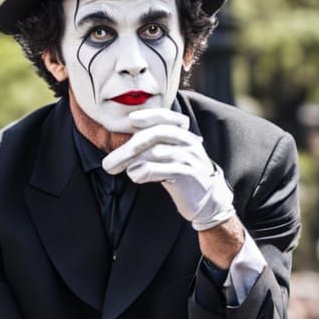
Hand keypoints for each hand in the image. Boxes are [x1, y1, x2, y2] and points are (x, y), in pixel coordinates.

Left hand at [101, 109, 235, 231]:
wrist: (210, 203)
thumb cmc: (184, 179)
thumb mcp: (172, 160)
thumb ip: (155, 149)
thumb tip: (125, 147)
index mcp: (185, 136)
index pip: (167, 118)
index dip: (149, 116)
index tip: (131, 120)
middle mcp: (189, 143)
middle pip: (155, 135)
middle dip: (128, 149)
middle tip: (108, 163)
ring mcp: (191, 158)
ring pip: (156, 152)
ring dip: (132, 162)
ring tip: (121, 171)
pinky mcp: (189, 174)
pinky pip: (163, 169)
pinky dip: (144, 171)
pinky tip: (135, 176)